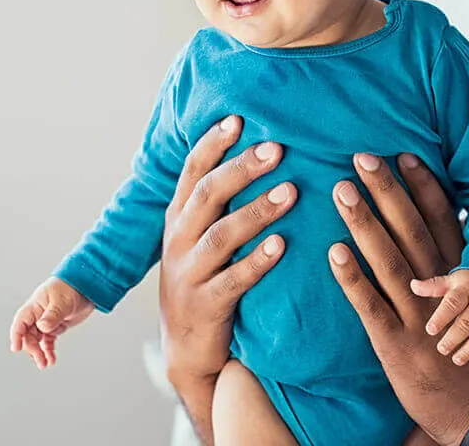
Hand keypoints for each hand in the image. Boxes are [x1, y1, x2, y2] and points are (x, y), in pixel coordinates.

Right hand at [9, 277, 94, 368]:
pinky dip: (48, 350)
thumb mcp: (61, 302)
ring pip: (37, 340)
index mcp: (34, 306)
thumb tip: (42, 327)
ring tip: (44, 364)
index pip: (20, 322)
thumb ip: (52, 315)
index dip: (16, 336)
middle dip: (32, 349)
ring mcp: (46, 321)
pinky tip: (51, 359)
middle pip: (28, 335)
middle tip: (40, 360)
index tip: (16, 348)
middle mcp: (38, 315)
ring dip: (39, 353)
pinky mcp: (56, 326)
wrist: (87, 285)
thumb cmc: (71, 287)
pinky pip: (48, 341)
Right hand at [158, 115, 295, 387]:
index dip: (213, 144)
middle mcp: (179, 240)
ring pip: (221, 235)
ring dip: (256, 212)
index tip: (239, 118)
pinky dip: (256, 261)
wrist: (186, 349)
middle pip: (207, 195)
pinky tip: (281, 246)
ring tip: (290, 192)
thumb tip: (258, 150)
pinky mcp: (205, 305)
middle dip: (241, 169)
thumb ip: (218, 201)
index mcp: (178, 217)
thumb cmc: (204, 279)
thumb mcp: (200, 237)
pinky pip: (233, 280)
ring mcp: (189, 274)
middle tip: (277, 149)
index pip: (192, 171)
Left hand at [329, 153, 468, 445]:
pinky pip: (370, 306)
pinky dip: (353, 278)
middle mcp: (441, 293)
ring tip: (342, 190)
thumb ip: (459, 270)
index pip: (443, 223)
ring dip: (365, 223)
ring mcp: (418, 318)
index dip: (424, 187)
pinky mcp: (395, 345)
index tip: (405, 153)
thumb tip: (445, 229)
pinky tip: (333, 251)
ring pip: (389, 262)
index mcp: (462, 279)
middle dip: (388, 192)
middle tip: (364, 156)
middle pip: (413, 232)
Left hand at [412, 270, 468, 369]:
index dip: (441, 317)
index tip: (430, 330)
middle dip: (454, 338)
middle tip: (442, 349)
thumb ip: (434, 286)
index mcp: (467, 290)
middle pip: (468, 322)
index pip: (453, 303)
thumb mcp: (453, 280)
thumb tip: (412, 286)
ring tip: (456, 359)